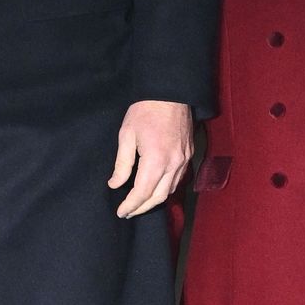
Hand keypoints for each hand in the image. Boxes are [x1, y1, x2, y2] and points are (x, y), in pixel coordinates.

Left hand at [109, 100, 193, 218]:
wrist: (170, 92)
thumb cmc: (145, 111)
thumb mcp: (126, 135)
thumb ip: (122, 164)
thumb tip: (115, 184)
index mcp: (156, 160)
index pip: (143, 192)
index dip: (131, 205)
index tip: (121, 212)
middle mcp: (174, 163)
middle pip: (158, 197)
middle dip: (142, 208)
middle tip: (128, 212)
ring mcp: (184, 160)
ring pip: (170, 190)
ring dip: (155, 200)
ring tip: (140, 203)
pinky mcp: (189, 154)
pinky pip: (178, 179)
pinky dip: (166, 188)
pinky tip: (155, 188)